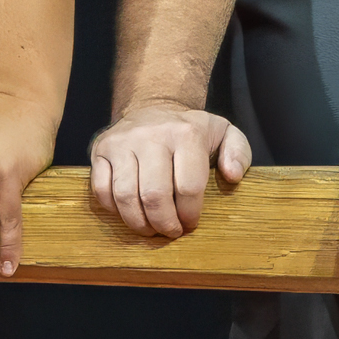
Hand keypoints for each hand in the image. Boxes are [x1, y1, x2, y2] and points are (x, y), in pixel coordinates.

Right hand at [88, 101, 251, 236]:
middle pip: (154, 195)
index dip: (190, 215)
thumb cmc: (190, 130)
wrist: (153, 107)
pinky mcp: (100, 150)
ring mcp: (121, 142)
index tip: (190, 223)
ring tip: (151, 228)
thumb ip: (238, 152)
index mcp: (185, 134)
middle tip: (170, 231)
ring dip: (139, 222)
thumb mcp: (223, 132)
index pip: (188, 187)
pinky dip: (115, 210)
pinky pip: (102, 190)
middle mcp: (151, 135)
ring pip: (125, 196)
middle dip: (164, 224)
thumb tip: (232, 175)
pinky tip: (130, 212)